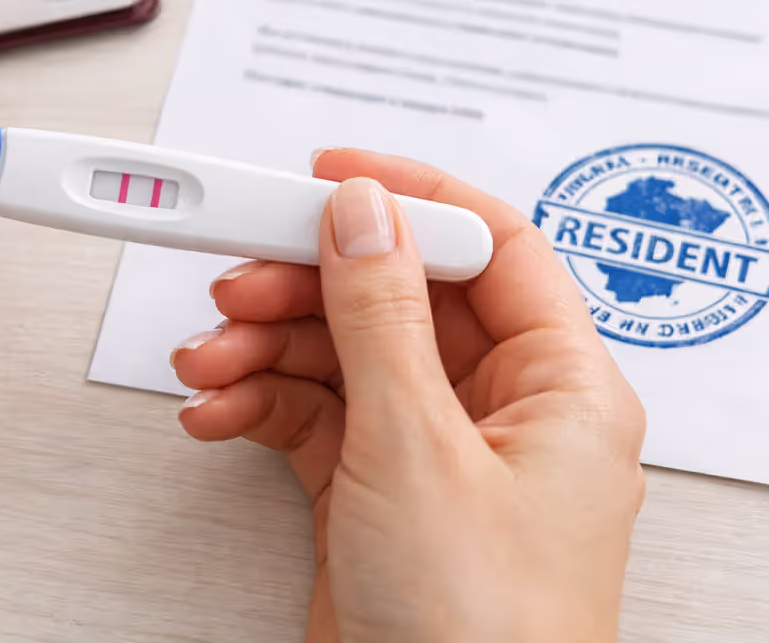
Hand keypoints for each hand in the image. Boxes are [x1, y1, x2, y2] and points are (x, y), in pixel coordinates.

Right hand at [172, 150, 645, 642]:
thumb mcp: (419, 448)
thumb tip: (364, 212)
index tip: (327, 173)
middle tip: (234, 272)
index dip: (409, 197)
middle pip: (398, 297)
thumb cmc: (482, 635)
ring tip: (207, 360)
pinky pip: (315, 416)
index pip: (490, 246)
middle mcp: (503, 412)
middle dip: (307, 283)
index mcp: (560, 386)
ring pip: (345, 355)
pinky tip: (217, 411)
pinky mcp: (378, 494)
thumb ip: (384, 315)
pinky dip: (260, 406)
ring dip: (266, 346)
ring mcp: (436, 454)